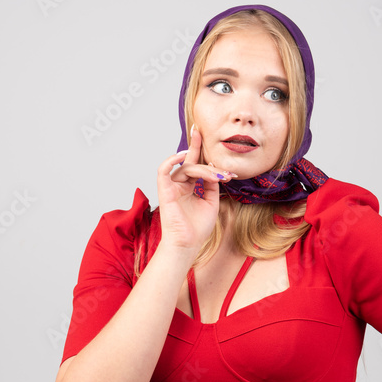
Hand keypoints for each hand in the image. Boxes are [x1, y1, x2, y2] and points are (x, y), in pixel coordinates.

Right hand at [156, 125, 233, 251]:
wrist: (188, 244)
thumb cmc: (198, 228)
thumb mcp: (212, 201)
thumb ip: (211, 183)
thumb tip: (213, 168)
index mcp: (189, 187)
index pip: (195, 166)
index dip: (200, 152)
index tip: (207, 137)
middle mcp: (179, 185)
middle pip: (190, 162)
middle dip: (197, 147)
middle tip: (206, 138)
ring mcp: (171, 187)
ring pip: (186, 167)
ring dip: (204, 169)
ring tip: (217, 176)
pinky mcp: (164, 191)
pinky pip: (163, 170)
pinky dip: (171, 161)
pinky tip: (182, 157)